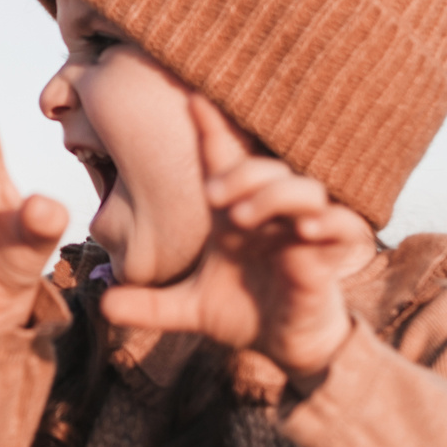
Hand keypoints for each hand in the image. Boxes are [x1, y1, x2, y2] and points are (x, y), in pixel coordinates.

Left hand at [99, 96, 374, 377]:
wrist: (286, 349)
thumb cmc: (245, 313)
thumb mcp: (191, 310)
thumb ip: (150, 306)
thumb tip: (103, 305)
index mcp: (236, 215)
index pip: (225, 162)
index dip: (212, 129)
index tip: (193, 98)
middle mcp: (270, 215)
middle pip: (264, 170)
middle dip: (240, 173)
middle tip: (212, 196)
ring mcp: (303, 233)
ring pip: (304, 190)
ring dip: (275, 195)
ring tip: (244, 218)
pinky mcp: (331, 258)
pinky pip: (342, 227)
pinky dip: (327, 223)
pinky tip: (304, 231)